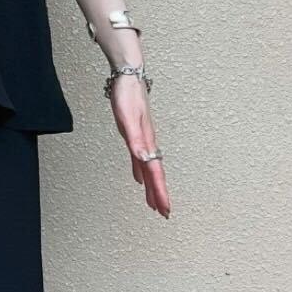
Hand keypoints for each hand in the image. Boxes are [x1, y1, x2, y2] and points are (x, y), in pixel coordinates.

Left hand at [108, 76, 170, 218]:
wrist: (127, 77)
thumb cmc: (127, 95)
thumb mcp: (127, 117)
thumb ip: (135, 139)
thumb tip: (143, 158)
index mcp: (146, 142)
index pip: (155, 172)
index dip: (159, 191)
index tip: (164, 208)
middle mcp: (146, 143)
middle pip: (155, 174)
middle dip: (160, 195)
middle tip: (164, 213)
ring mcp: (142, 140)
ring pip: (149, 169)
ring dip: (153, 187)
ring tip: (155, 203)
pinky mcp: (135, 136)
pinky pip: (140, 160)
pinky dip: (141, 172)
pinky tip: (140, 179)